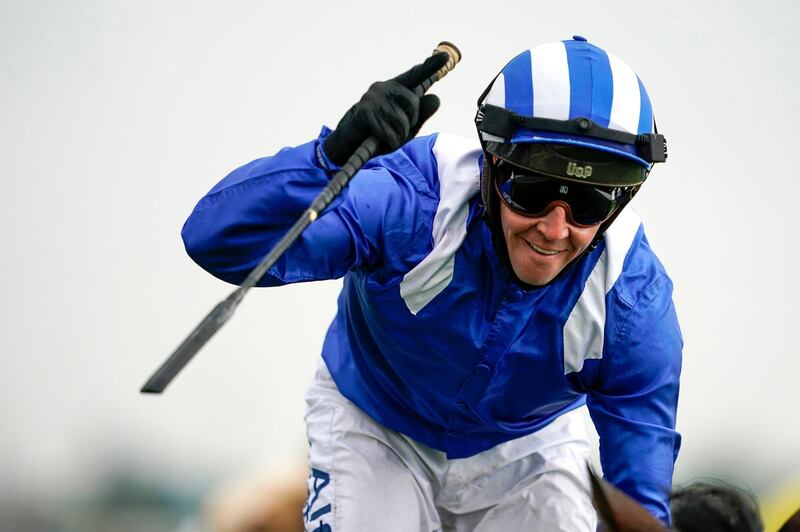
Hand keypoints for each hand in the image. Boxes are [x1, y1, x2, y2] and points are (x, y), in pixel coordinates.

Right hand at [322, 52, 448, 165]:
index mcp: (395, 87)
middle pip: (414, 103)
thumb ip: (421, 114)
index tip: (444, 56)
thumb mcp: (404, 126)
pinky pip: (389, 133)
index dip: (430, 66)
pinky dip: (389, 143)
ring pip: (402, 121)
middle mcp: (383, 87)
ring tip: (387, 138)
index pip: (415, 75)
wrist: (349, 143)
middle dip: (410, 123)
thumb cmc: (379, 133)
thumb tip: (435, 98)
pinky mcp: (365, 112)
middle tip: (397, 132)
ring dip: (398, 137)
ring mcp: (373, 97)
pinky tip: (380, 141)